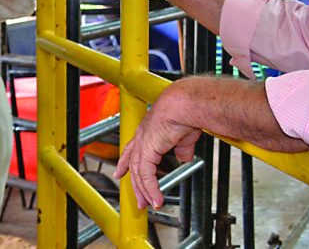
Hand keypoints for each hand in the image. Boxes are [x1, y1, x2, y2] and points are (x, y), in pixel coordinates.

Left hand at [114, 83, 200, 209]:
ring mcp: (142, 143)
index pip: (132, 150)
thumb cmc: (187, 113)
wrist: (186, 104)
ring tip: (151, 204)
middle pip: (133, 165)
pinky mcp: (147, 150)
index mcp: (148, 130)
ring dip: (145, 191)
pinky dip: (152, 189)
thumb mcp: (184, 137)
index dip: (126, 163)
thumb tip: (184, 157)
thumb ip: (181, 149)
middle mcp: (142, 136)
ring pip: (138, 173)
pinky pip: (146, 175)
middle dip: (136, 185)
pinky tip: (157, 199)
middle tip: (139, 200)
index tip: (121, 173)